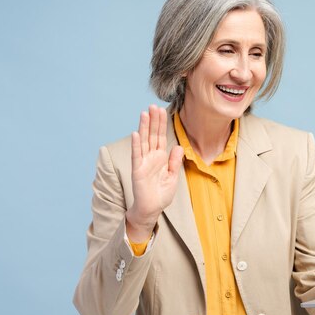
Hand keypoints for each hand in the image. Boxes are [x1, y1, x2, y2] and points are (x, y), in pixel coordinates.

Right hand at [125, 105, 183, 241]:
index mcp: (160, 158)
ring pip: (144, 141)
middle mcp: (151, 157)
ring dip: (144, 127)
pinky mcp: (138, 170)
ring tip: (144, 113)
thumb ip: (174, 161)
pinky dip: (136, 144)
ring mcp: (143, 162)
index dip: (161, 124)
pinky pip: (137, 155)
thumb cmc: (161, 194)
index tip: (161, 110)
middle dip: (153, 121)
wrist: (152, 208)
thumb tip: (178, 147)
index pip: (161, 137)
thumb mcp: (173, 177)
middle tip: (153, 105)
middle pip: (152, 135)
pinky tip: (136, 133)